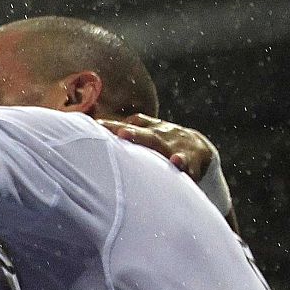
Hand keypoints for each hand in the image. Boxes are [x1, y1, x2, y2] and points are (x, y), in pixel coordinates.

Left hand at [99, 113, 215, 179]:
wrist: (199, 150)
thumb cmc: (160, 146)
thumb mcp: (145, 137)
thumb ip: (125, 136)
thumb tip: (90, 134)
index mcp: (149, 129)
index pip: (130, 124)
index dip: (114, 125)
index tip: (96, 125)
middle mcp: (163, 134)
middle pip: (147, 134)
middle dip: (135, 134)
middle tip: (121, 134)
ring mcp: (179, 144)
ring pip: (170, 147)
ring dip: (162, 149)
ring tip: (149, 148)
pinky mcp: (195, 156)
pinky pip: (190, 161)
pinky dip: (185, 163)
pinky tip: (179, 164)